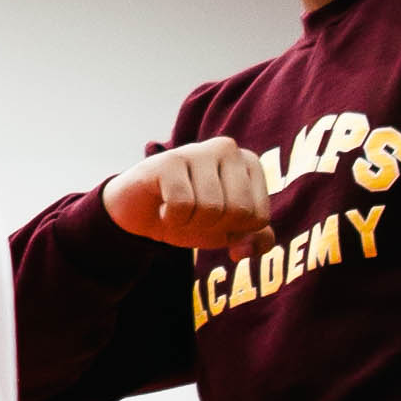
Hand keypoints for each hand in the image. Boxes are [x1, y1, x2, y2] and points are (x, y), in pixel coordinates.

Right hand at [101, 137, 269, 252]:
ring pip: (211, 208)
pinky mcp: (169, 159)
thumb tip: (242, 252)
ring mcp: (198, 150)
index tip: (215, 218)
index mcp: (250, 163)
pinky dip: (170, 218)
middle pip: (238, 211)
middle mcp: (228, 148)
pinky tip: (162, 207)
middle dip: (213, 226)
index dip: (233, 230)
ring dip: (190, 223)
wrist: (141, 211)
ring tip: (178, 210)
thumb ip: (254, 242)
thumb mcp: (228, 231)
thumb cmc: (191, 215)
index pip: (259, 217)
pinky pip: (182, 205)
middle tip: (194, 215)